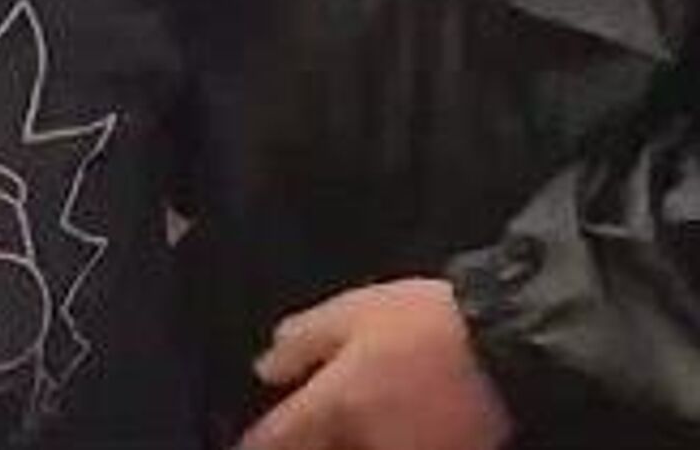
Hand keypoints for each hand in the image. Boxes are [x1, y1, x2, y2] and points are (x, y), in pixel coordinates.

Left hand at [239, 279, 513, 449]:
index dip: (255, 442)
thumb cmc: (423, 321)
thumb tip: (265, 368)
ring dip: (342, 439)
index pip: (278, 439)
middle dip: (303, 442)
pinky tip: (382, 425)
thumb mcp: (351, 312)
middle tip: (299, 424)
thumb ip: (303, 341)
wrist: (507, 346)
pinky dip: (381, 441)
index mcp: (337, 405)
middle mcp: (365, 444)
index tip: (243, 441)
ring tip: (343, 419)